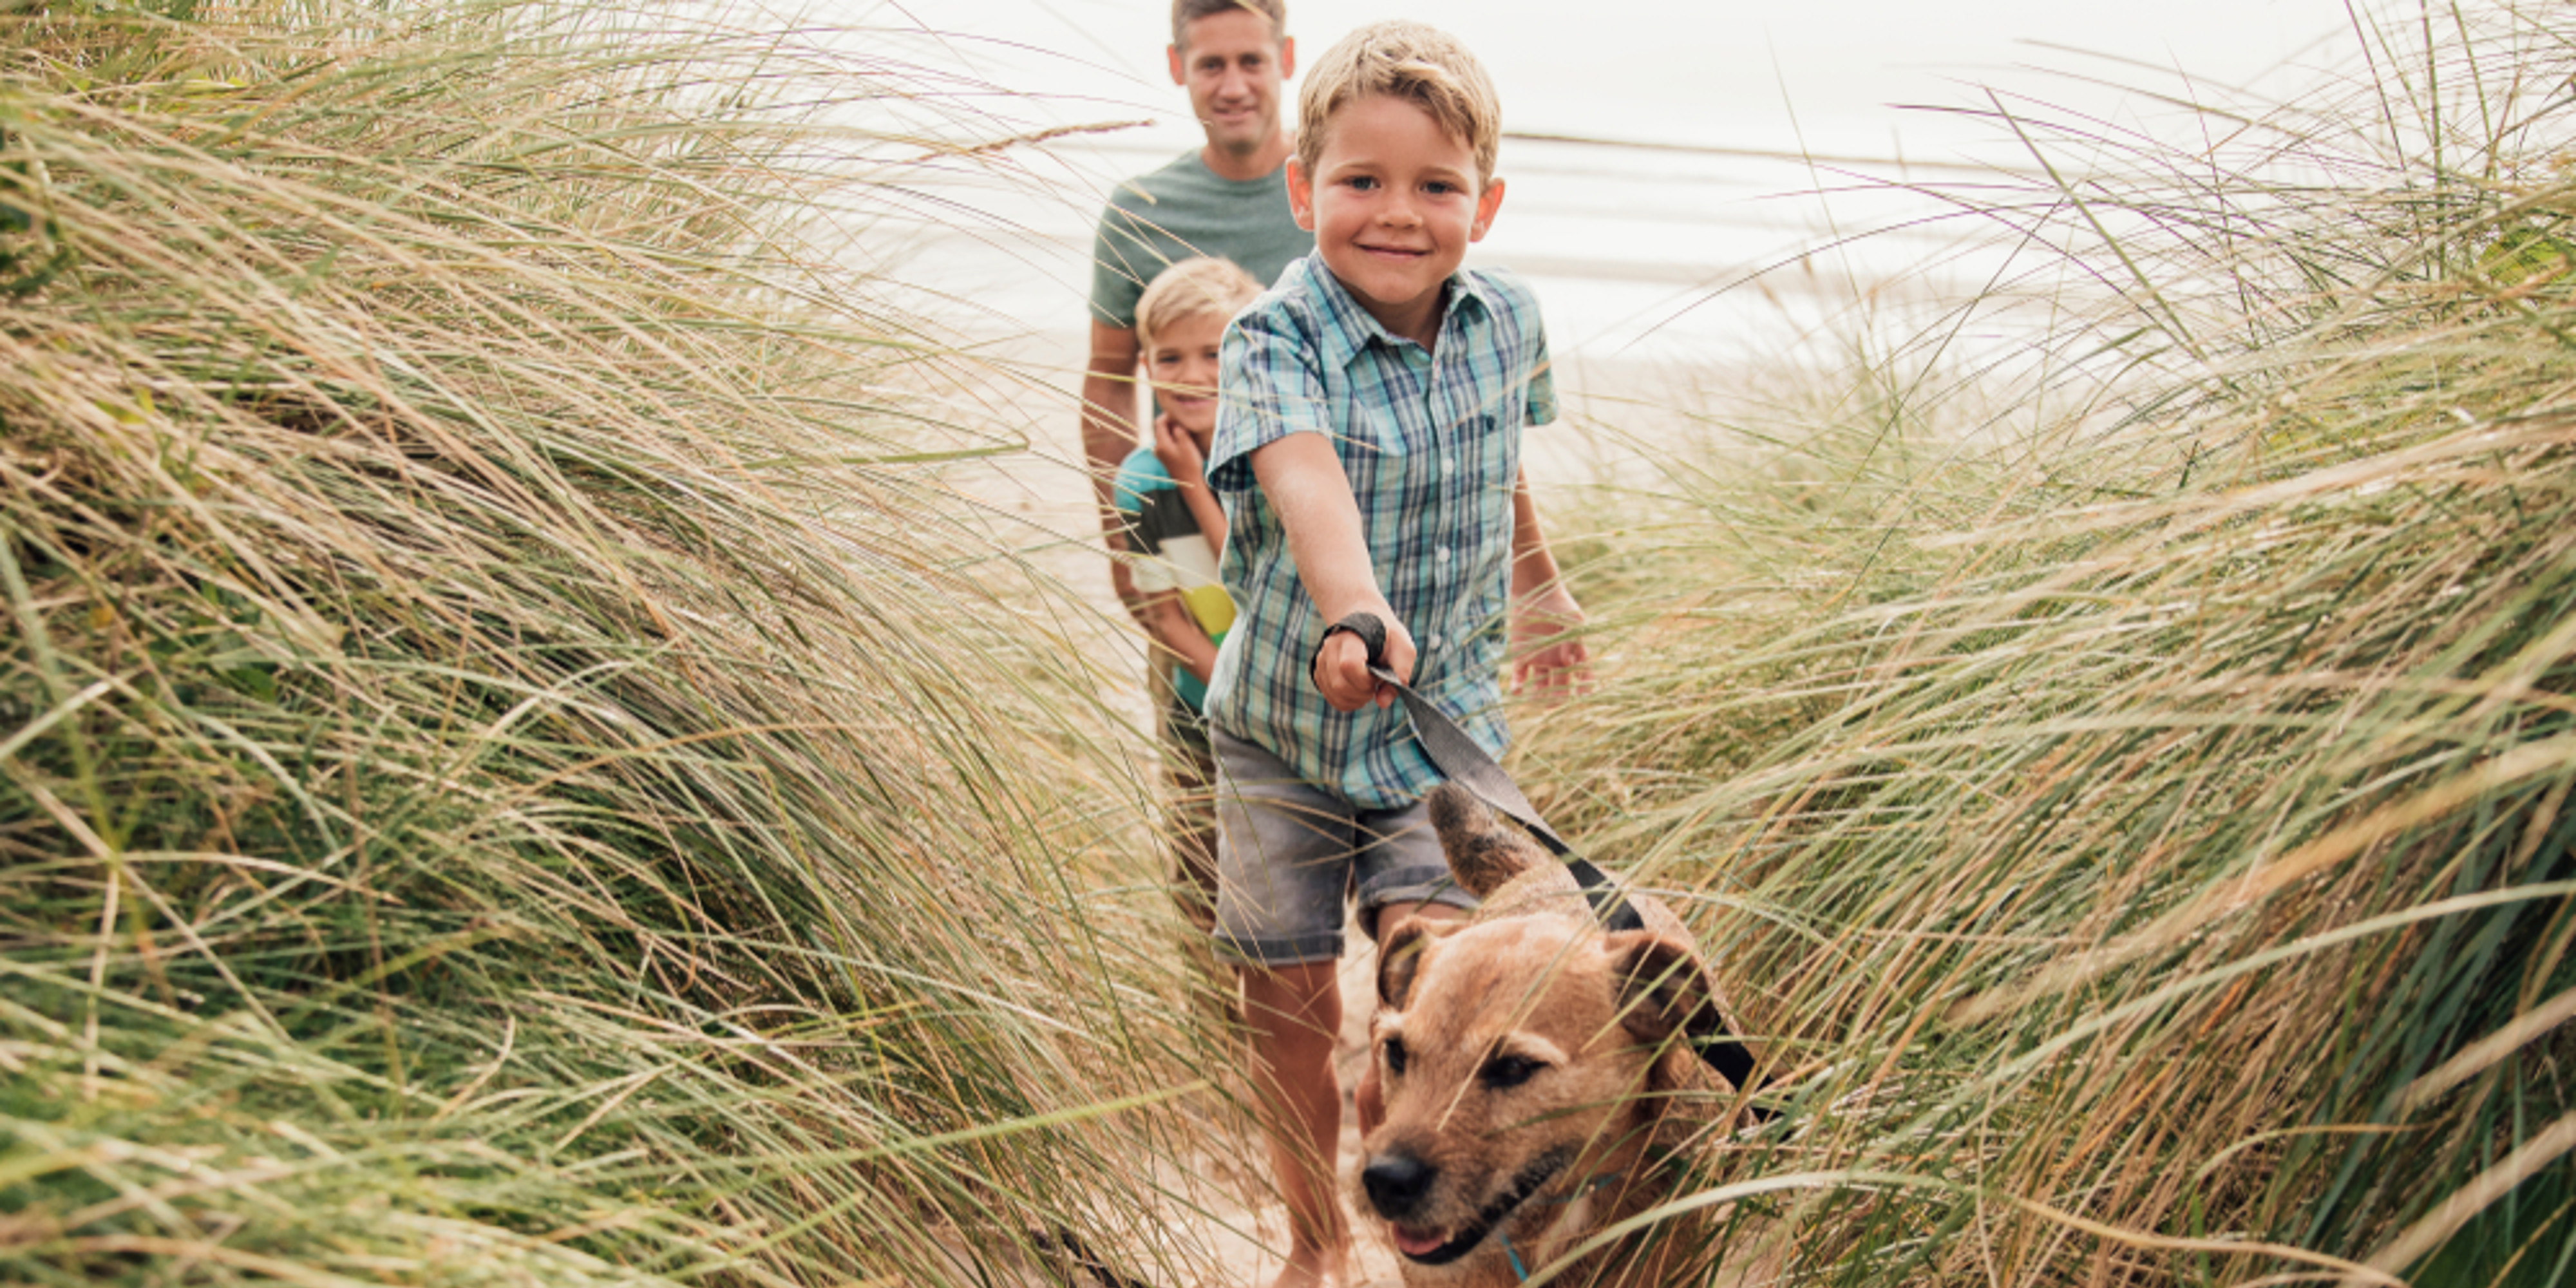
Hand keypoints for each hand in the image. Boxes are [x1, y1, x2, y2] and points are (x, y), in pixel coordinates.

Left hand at [1150, 414, 1206, 483]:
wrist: (1191, 484)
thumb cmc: (1190, 464)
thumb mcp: (1186, 444)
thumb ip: (1179, 430)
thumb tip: (1175, 422)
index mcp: (1161, 444)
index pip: (1159, 422)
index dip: (1169, 415)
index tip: (1180, 413)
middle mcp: (1157, 448)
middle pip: (1161, 428)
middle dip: (1171, 422)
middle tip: (1184, 420)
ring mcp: (1160, 453)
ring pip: (1164, 435)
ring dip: (1173, 430)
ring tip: (1186, 429)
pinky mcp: (1165, 457)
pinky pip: (1167, 442)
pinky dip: (1174, 438)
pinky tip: (1184, 439)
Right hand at [1313, 608, 1415, 712]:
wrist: (1366, 621)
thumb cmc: (1386, 635)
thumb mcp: (1403, 648)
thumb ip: (1400, 674)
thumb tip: (1382, 702)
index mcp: (1350, 637)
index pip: (1349, 665)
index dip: (1365, 680)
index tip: (1377, 677)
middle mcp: (1330, 648)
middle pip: (1339, 685)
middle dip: (1362, 693)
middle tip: (1374, 685)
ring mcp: (1322, 661)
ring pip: (1334, 694)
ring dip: (1356, 700)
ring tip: (1367, 688)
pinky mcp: (1320, 673)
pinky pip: (1331, 698)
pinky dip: (1348, 701)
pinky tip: (1358, 692)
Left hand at [1510, 584, 1590, 701]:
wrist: (1535, 592)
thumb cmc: (1559, 604)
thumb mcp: (1572, 619)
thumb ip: (1573, 640)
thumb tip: (1569, 661)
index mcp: (1573, 653)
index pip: (1582, 674)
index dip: (1584, 687)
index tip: (1583, 697)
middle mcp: (1557, 660)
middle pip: (1560, 684)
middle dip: (1558, 697)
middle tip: (1554, 703)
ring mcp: (1539, 659)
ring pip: (1540, 685)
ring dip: (1539, 695)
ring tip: (1536, 700)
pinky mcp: (1521, 656)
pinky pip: (1520, 676)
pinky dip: (1518, 685)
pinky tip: (1517, 691)